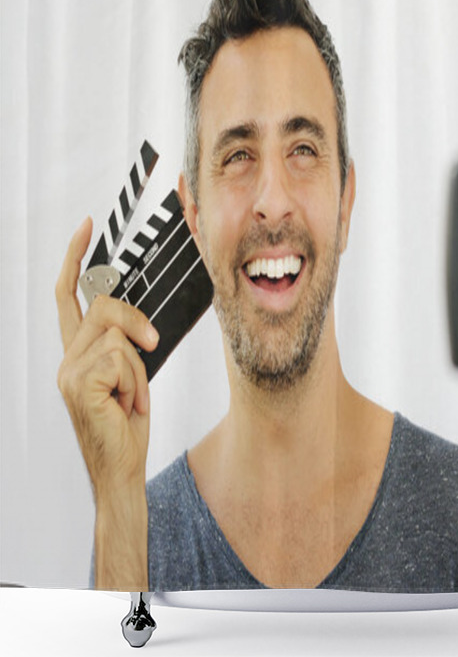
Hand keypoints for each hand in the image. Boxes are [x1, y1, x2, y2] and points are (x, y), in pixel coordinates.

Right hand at [55, 217, 158, 498]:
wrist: (122, 467)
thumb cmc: (127, 423)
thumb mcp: (131, 375)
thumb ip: (126, 344)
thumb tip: (138, 326)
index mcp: (78, 352)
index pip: (70, 295)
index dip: (76, 259)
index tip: (86, 228)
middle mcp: (67, 357)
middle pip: (104, 305)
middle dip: (136, 321)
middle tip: (152, 346)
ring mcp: (69, 371)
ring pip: (119, 334)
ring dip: (140, 368)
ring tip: (132, 397)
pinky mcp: (80, 383)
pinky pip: (122, 357)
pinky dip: (137, 382)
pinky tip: (126, 405)